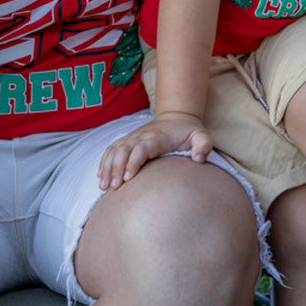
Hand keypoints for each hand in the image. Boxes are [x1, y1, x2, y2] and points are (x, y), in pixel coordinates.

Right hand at [97, 111, 211, 189]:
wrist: (177, 118)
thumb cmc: (189, 132)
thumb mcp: (202, 136)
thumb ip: (204, 146)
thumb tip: (198, 159)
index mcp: (158, 137)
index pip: (142, 148)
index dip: (133, 162)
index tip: (129, 178)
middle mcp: (142, 136)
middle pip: (123, 150)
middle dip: (116, 168)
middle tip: (114, 188)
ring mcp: (133, 138)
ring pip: (115, 150)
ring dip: (107, 167)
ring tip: (104, 186)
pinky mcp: (128, 141)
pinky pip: (111, 149)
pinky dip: (104, 161)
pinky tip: (101, 177)